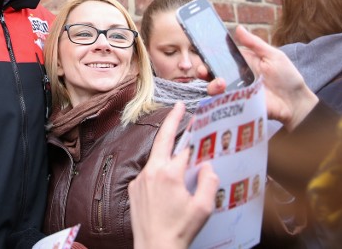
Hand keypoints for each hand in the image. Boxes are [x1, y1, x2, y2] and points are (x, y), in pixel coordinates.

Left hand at [129, 103, 218, 248]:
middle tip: (179, 106)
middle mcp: (151, 172)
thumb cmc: (180, 231)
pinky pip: (149, 173)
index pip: (185, 151)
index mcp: (169, 174)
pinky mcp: (133, 188)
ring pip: (156, 159)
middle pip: (163, 140)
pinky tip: (169, 183)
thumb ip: (208, 182)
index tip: (201, 129)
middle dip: (172, 121)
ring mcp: (140, 179)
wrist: (154, 248)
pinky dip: (159, 172)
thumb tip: (207, 165)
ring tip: (180, 153)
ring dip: (167, 154)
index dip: (196, 144)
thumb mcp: (203, 208)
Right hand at [197, 26, 317, 131]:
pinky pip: (223, 103)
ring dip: (212, 85)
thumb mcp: (272, 56)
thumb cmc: (287, 77)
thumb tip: (238, 28)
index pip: (219, 57)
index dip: (208, 55)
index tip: (200, 51)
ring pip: (213, 88)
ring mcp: (235, 92)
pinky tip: (225, 92)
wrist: (296, 101)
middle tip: (202, 70)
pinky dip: (220, 98)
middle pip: (211, 73)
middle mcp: (234, 77)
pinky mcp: (238, 105)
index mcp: (240, 63)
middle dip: (202, 70)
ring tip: (220, 83)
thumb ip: (254, 43)